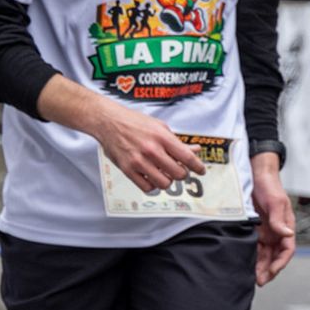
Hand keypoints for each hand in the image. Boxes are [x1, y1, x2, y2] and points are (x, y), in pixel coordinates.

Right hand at [87, 98, 205, 192]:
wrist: (109, 122)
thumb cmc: (134, 122)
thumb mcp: (160, 126)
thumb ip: (177, 141)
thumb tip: (194, 150)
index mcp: (162, 137)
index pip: (187, 157)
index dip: (197, 166)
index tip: (201, 170)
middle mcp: (151, 150)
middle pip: (178, 173)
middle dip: (182, 174)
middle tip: (180, 171)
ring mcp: (138, 161)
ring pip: (164, 183)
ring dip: (168, 181)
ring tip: (165, 174)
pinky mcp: (127, 169)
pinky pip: (147, 187)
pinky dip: (153, 185)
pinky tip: (152, 178)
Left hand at [250, 152, 295, 285]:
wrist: (255, 173)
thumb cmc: (269, 185)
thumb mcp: (275, 201)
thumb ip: (279, 219)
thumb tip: (287, 234)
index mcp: (286, 226)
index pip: (287, 249)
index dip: (281, 263)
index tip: (272, 272)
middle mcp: (277, 231)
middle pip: (275, 256)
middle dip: (268, 270)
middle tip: (259, 281)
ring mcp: (265, 231)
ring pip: (264, 255)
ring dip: (259, 267)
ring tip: (250, 278)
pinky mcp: (254, 230)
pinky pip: (253, 248)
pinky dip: (250, 258)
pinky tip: (243, 265)